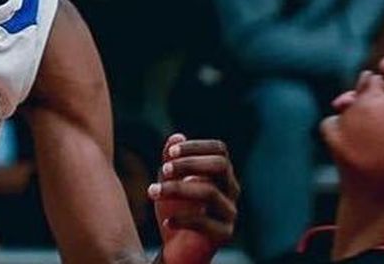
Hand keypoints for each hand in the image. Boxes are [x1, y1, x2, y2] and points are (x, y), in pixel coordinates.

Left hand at [150, 134, 239, 261]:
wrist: (177, 247)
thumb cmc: (175, 208)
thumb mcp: (169, 181)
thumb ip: (172, 160)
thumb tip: (176, 136)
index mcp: (222, 173)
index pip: (219, 150)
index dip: (196, 147)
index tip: (171, 152)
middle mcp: (231, 190)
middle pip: (220, 165)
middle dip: (189, 164)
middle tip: (164, 169)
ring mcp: (230, 212)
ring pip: (209, 192)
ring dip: (176, 189)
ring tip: (152, 191)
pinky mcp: (224, 233)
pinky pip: (204, 222)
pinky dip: (181, 219)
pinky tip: (166, 221)